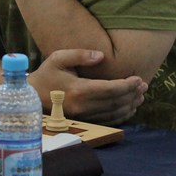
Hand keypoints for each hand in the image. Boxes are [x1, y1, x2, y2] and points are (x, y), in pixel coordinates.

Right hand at [29, 49, 147, 124]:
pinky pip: (108, 120)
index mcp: (79, 89)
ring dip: (130, 105)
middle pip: (116, 102)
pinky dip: (122, 115)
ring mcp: (83, 116)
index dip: (127, 85)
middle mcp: (83, 105)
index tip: (139, 78)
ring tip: (140, 95)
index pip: (111, 89)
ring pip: (114, 113)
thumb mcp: (58, 58)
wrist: (31, 95)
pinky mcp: (83, 121)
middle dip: (132, 94)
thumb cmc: (46, 74)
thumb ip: (80, 55)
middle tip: (143, 85)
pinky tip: (129, 108)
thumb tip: (101, 56)